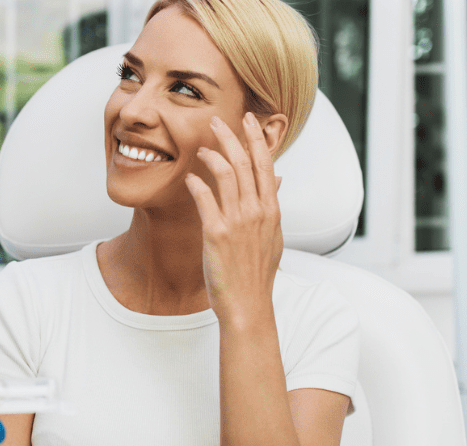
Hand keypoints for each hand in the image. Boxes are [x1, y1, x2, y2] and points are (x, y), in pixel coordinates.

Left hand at [185, 113, 283, 320]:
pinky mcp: (217, 233)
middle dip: (231, 136)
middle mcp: (257, 212)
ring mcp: (238, 221)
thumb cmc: (256, 274)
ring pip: (226, 174)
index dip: (256, 139)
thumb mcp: (273, 237)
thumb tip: (277, 179)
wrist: (248, 305)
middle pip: (245, 162)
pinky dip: (196, 183)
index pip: (266, 164)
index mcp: (271, 211)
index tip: (248, 120)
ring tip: (202, 148)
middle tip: (217, 121)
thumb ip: (272, 205)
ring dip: (212, 155)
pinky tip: (190, 177)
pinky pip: (205, 198)